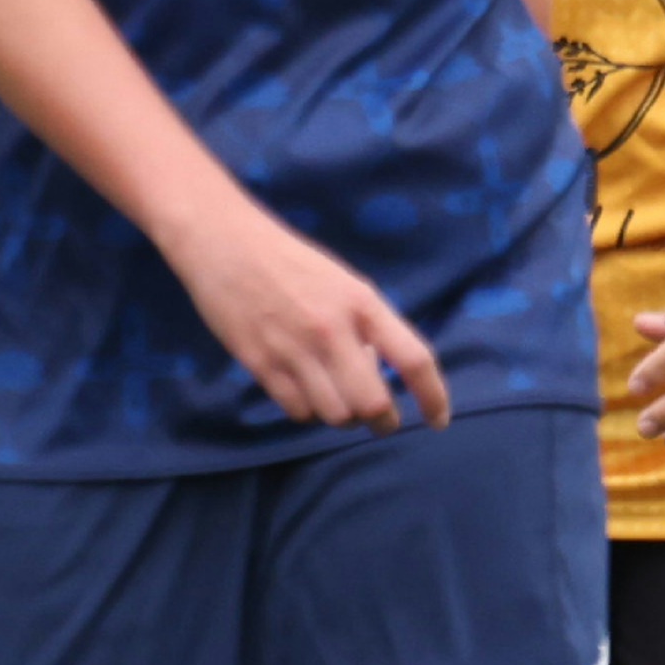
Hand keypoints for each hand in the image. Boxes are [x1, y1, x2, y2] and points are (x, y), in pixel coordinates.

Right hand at [171, 192, 448, 431]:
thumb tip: (377, 373)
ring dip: (342, 417)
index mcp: (362, 303)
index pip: (413, 359)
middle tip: (381, 421)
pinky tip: (304, 392)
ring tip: (336, 398)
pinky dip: (308, 411)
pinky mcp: (261, 364)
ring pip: (335, 415)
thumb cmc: (290, 260)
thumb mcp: (343, 283)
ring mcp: (295, 349)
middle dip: (382, 421)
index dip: (433, 397)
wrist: (226, 243)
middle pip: (372, 404)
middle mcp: (333, 329)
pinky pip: (298, 411)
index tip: (438, 420)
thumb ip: (366, 325)